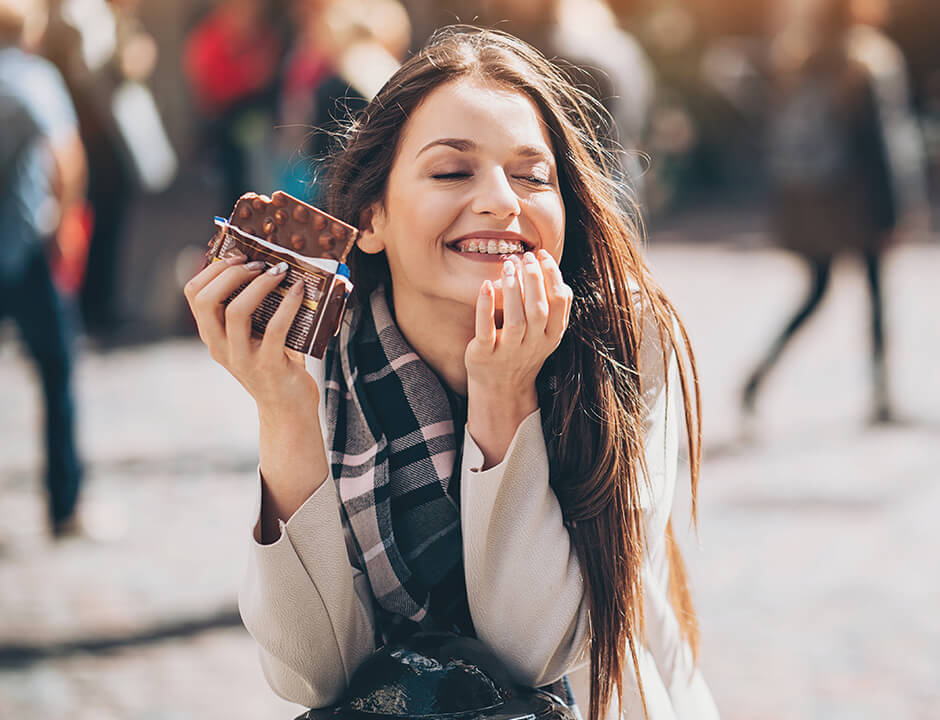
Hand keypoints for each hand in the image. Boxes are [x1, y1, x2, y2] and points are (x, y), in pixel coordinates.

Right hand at [183, 254, 318, 417]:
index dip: (213, 269)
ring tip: (278, 272)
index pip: (193, 294)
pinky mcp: (269, 365)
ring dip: (258, 285)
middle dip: (231, 273)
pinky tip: (299, 291)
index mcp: (212, 336)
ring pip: (236, 311)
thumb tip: (273, 266)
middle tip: (258, 264)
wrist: (288, 411)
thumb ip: (256, 310)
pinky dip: (288, 304)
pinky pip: (275, 328)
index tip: (238, 256)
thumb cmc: (275, 366)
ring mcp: (242, 358)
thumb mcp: (254, 338)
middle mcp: (220, 347)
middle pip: (207, 299)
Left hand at [464, 250, 572, 467]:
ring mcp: (509, 352)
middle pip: (539, 310)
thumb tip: (557, 277)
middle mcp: (533, 345)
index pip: (559, 302)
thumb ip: (552, 310)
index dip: (553, 276)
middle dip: (534, 280)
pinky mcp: (485, 355)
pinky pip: (486, 331)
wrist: (500, 389)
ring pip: (516, 321)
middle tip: (525, 257)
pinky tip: (485, 286)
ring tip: (508, 265)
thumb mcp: (544, 335)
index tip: (542, 254)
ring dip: (513, 291)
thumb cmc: (522, 352)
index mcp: (551, 336)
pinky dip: (485, 307)